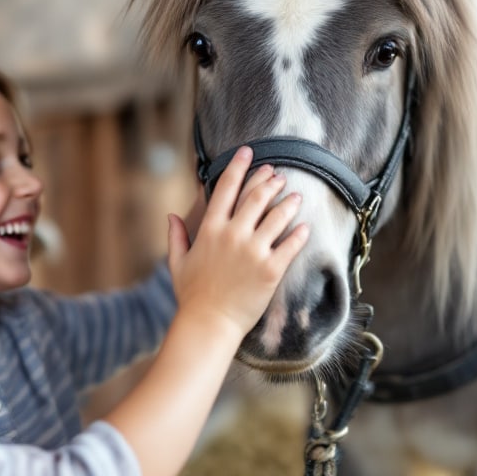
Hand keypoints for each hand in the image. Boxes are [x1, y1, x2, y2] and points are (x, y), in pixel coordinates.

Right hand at [166, 147, 307, 337]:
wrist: (209, 324)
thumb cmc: (192, 296)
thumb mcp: (178, 263)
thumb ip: (176, 237)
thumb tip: (171, 216)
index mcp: (210, 230)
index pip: (226, 188)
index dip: (238, 166)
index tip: (248, 152)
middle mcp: (233, 235)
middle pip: (256, 197)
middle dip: (269, 181)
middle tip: (278, 174)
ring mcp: (253, 251)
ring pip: (277, 216)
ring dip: (289, 202)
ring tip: (297, 195)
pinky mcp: (271, 269)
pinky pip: (290, 245)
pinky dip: (300, 233)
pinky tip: (305, 226)